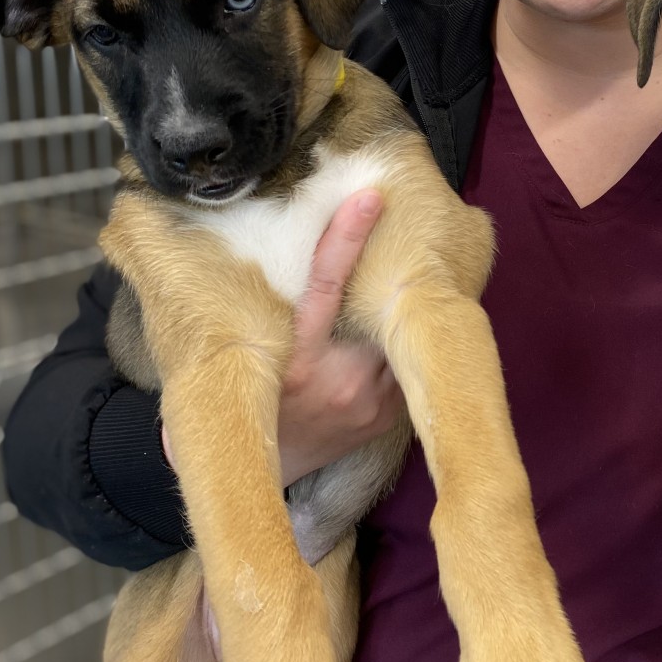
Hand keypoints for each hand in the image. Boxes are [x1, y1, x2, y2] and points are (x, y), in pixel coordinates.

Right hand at [161, 188, 404, 490]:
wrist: (259, 463)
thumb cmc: (249, 389)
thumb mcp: (250, 345)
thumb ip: (275, 301)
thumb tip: (286, 229)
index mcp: (294, 357)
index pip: (324, 286)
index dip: (346, 239)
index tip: (368, 198)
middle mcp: (337, 380)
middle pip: (379, 311)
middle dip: (393, 278)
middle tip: (412, 235)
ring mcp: (370, 402)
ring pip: (399, 338)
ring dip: (402, 314)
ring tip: (408, 283)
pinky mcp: (387, 417)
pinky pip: (404, 366)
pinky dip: (401, 346)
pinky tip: (397, 333)